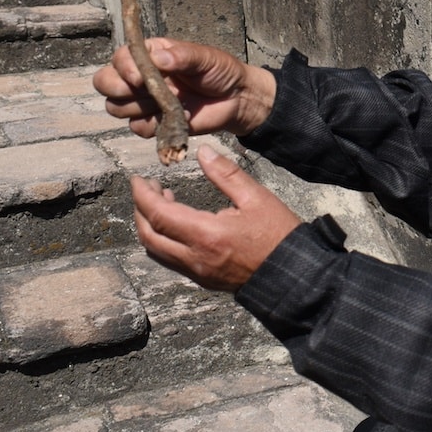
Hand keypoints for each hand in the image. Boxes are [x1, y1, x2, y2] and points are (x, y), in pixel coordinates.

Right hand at [93, 38, 275, 138]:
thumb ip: (182, 56)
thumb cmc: (220, 71)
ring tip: (167, 103)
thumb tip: (160, 59)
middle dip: (117, 89)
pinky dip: (152, 126)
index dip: (123, 68)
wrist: (237, 99)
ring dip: (137, 108)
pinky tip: (174, 119)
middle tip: (141, 92)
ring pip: (116, 107)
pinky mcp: (154, 122)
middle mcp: (141, 77)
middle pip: (105, 83)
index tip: (139, 78)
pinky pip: (137, 128)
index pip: (120, 58)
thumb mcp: (205, 57)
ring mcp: (145, 101)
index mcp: (150, 55)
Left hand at [131, 144, 301, 290]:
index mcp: (207, 235)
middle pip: (149, 235)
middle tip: (147, 187)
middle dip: (140, 209)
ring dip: (150, 226)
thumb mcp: (256, 197)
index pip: (159, 214)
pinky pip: (170, 260)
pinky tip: (177, 224)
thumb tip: (203, 152)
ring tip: (162, 202)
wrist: (293, 274)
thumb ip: (226, 174)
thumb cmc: (278, 234)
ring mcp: (197, 272)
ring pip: (156, 251)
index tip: (138, 179)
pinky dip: (163, 239)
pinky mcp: (203, 279)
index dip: (143, 195)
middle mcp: (195, 257)